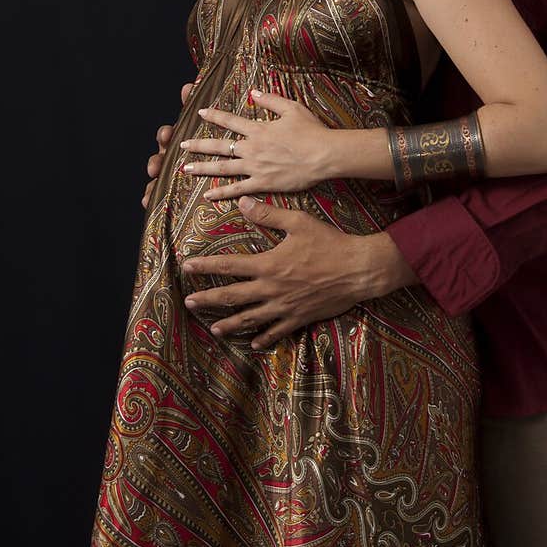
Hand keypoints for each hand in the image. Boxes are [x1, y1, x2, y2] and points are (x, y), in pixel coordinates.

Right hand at [142, 81, 193, 208]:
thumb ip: (193, 106)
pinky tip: (146, 202)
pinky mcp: (168, 188)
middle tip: (156, 167)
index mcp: (177, 141)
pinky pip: (157, 194)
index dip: (164, 135)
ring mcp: (167, 172)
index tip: (168, 136)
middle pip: (158, 158)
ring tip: (149, 194)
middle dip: (155, 162)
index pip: (167, 136)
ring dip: (150, 183)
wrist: (216, 167)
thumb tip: (189, 85)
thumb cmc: (204, 142)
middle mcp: (169, 156)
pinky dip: (149, 197)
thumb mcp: (203, 124)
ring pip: (156, 178)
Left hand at [180, 90, 335, 197]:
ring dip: (202, 168)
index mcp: (258, 129)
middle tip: (181, 145)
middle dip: (198, 145)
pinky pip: (238, 189)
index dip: (214, 116)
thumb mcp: (292, 109)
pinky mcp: (263, 183)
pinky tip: (208, 195)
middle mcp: (252, 148)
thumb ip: (270, 100)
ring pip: (222, 168)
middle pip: (219, 146)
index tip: (200, 113)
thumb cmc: (312, 131)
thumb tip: (253, 93)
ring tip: (185, 168)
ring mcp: (255, 167)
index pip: (230, 121)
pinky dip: (222, 192)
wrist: (323, 154)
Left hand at [182, 197, 413, 348]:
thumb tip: (243, 203)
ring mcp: (285, 307)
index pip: (229, 266)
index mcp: (268, 265)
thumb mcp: (299, 222)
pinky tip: (255, 343)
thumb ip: (269, 214)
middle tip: (189, 302)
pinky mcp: (300, 317)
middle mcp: (271, 289)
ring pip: (251, 319)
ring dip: (230, 324)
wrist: (359, 269)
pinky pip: (278, 331)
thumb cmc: (330, 243)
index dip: (206, 266)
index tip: (187, 266)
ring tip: (215, 329)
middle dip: (209, 299)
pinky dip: (264, 338)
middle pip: (232, 297)